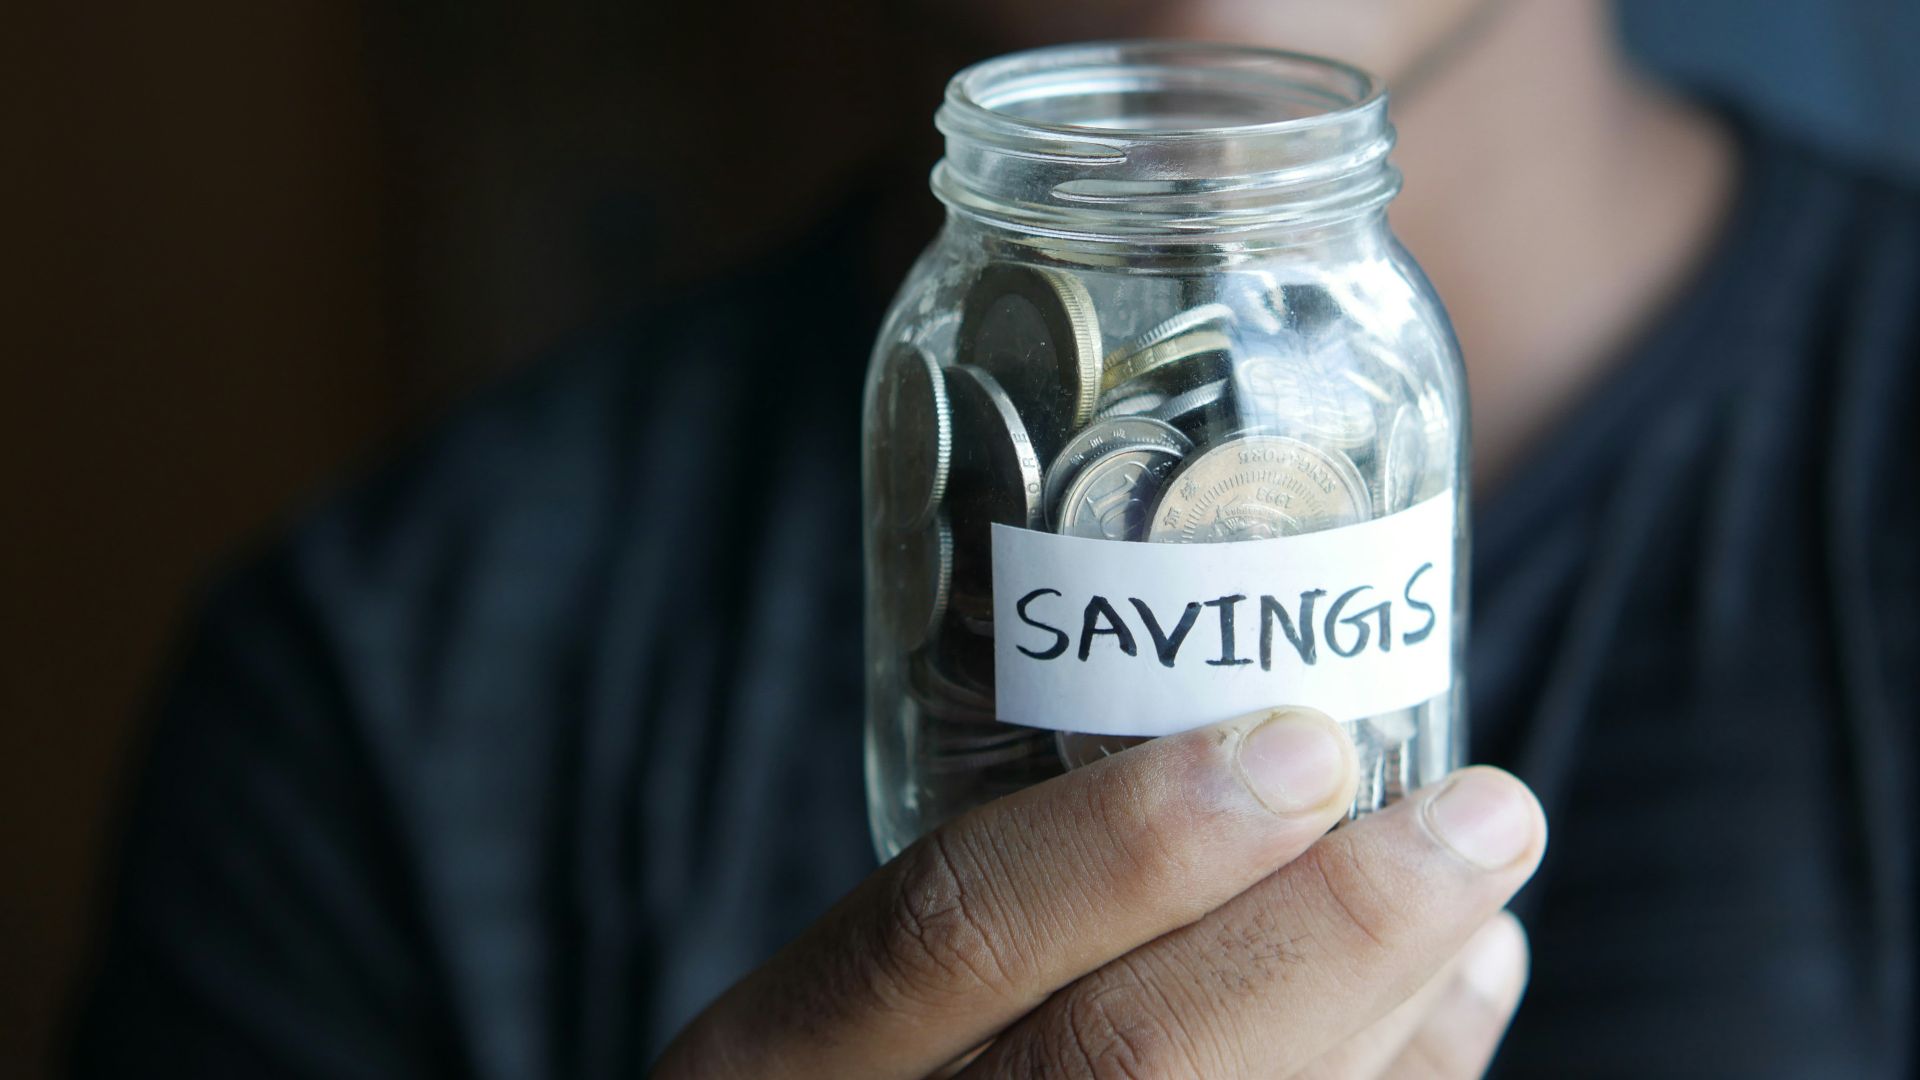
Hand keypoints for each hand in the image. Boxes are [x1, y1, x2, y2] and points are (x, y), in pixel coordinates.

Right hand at [654, 707, 1545, 1078]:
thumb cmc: (861, 1069)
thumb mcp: (842, 988)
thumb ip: (977, 894)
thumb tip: (1254, 745)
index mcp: (777, 1058)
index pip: (944, 932)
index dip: (1128, 840)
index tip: (1297, 746)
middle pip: (1129, 1062)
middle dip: (1332, 932)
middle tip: (1478, 814)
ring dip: (1401, 1012)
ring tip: (1483, 894)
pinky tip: (1456, 1001)